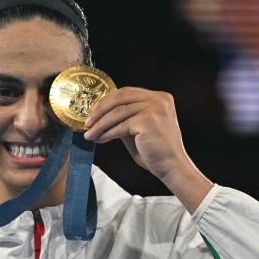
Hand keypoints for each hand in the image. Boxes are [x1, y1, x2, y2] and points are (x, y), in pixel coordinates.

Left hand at [83, 87, 212, 213]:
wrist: (171, 167)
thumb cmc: (155, 151)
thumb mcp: (138, 129)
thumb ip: (125, 118)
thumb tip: (100, 115)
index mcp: (160, 97)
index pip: (127, 92)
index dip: (107, 101)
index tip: (93, 112)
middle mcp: (159, 99)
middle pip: (120, 97)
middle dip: (100, 109)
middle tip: (87, 121)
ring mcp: (154, 108)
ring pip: (117, 112)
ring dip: (100, 124)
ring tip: (89, 133)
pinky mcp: (148, 120)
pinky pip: (120, 125)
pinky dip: (106, 133)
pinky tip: (98, 139)